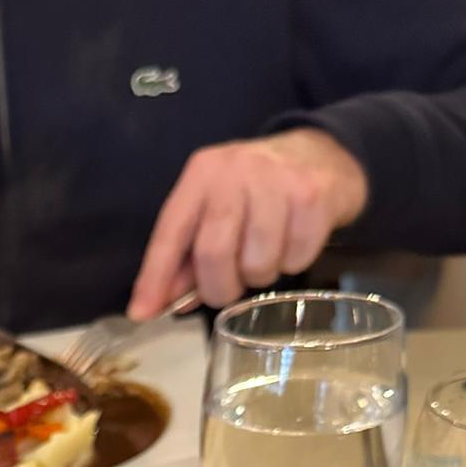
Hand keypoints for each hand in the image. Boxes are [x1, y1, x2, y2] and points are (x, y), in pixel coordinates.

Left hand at [128, 128, 368, 317]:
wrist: (323, 154)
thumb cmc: (259, 190)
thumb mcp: (217, 209)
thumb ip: (189, 254)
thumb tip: (161, 302)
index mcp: (202, 174)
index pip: (170, 232)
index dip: (155, 277)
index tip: (142, 312)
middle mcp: (236, 171)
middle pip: (213, 252)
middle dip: (218, 288)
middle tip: (229, 289)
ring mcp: (277, 181)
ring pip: (257, 263)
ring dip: (260, 276)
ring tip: (266, 256)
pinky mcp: (313, 196)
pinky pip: (295, 259)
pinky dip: (293, 263)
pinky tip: (292, 243)